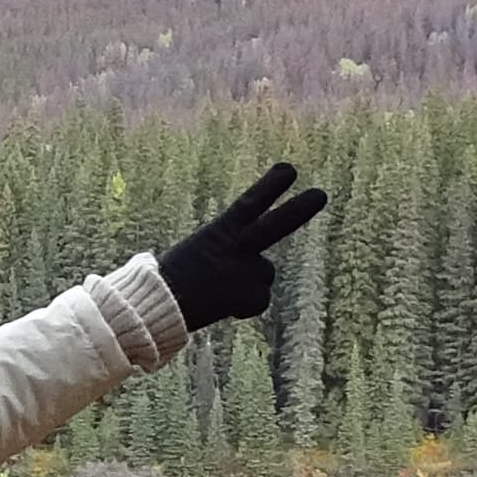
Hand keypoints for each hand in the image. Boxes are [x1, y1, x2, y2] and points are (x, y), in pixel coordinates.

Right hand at [157, 162, 325, 329]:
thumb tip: (258, 270)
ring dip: (249, 284)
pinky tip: (222, 306)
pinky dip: (243, 307)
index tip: (289, 169)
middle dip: (299, 210)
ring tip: (218, 290)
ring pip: (264, 274)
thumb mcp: (199, 254)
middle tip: (322, 195)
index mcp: (218, 232)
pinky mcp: (245, 294)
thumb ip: (230, 254)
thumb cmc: (172, 280)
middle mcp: (234, 247)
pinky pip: (259, 302)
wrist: (155, 304)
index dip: (271, 186)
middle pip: (274, 225)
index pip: (249, 203)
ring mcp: (242, 270)